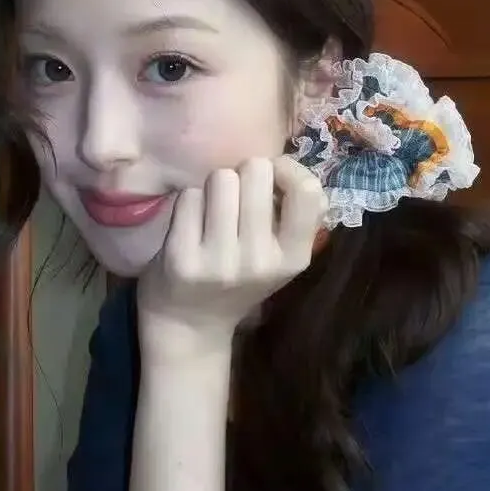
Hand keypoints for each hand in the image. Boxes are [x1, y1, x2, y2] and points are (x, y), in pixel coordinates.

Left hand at [137, 156, 325, 352]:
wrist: (190, 324)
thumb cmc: (239, 277)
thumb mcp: (280, 256)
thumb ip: (294, 216)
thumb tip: (288, 166)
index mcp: (294, 258)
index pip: (308, 191)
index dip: (288, 169)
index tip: (272, 179)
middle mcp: (260, 261)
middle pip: (256, 170)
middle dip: (244, 174)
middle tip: (236, 200)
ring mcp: (220, 261)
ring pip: (220, 178)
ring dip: (214, 187)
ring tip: (212, 212)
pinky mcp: (181, 258)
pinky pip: (188, 196)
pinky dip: (189, 203)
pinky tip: (190, 227)